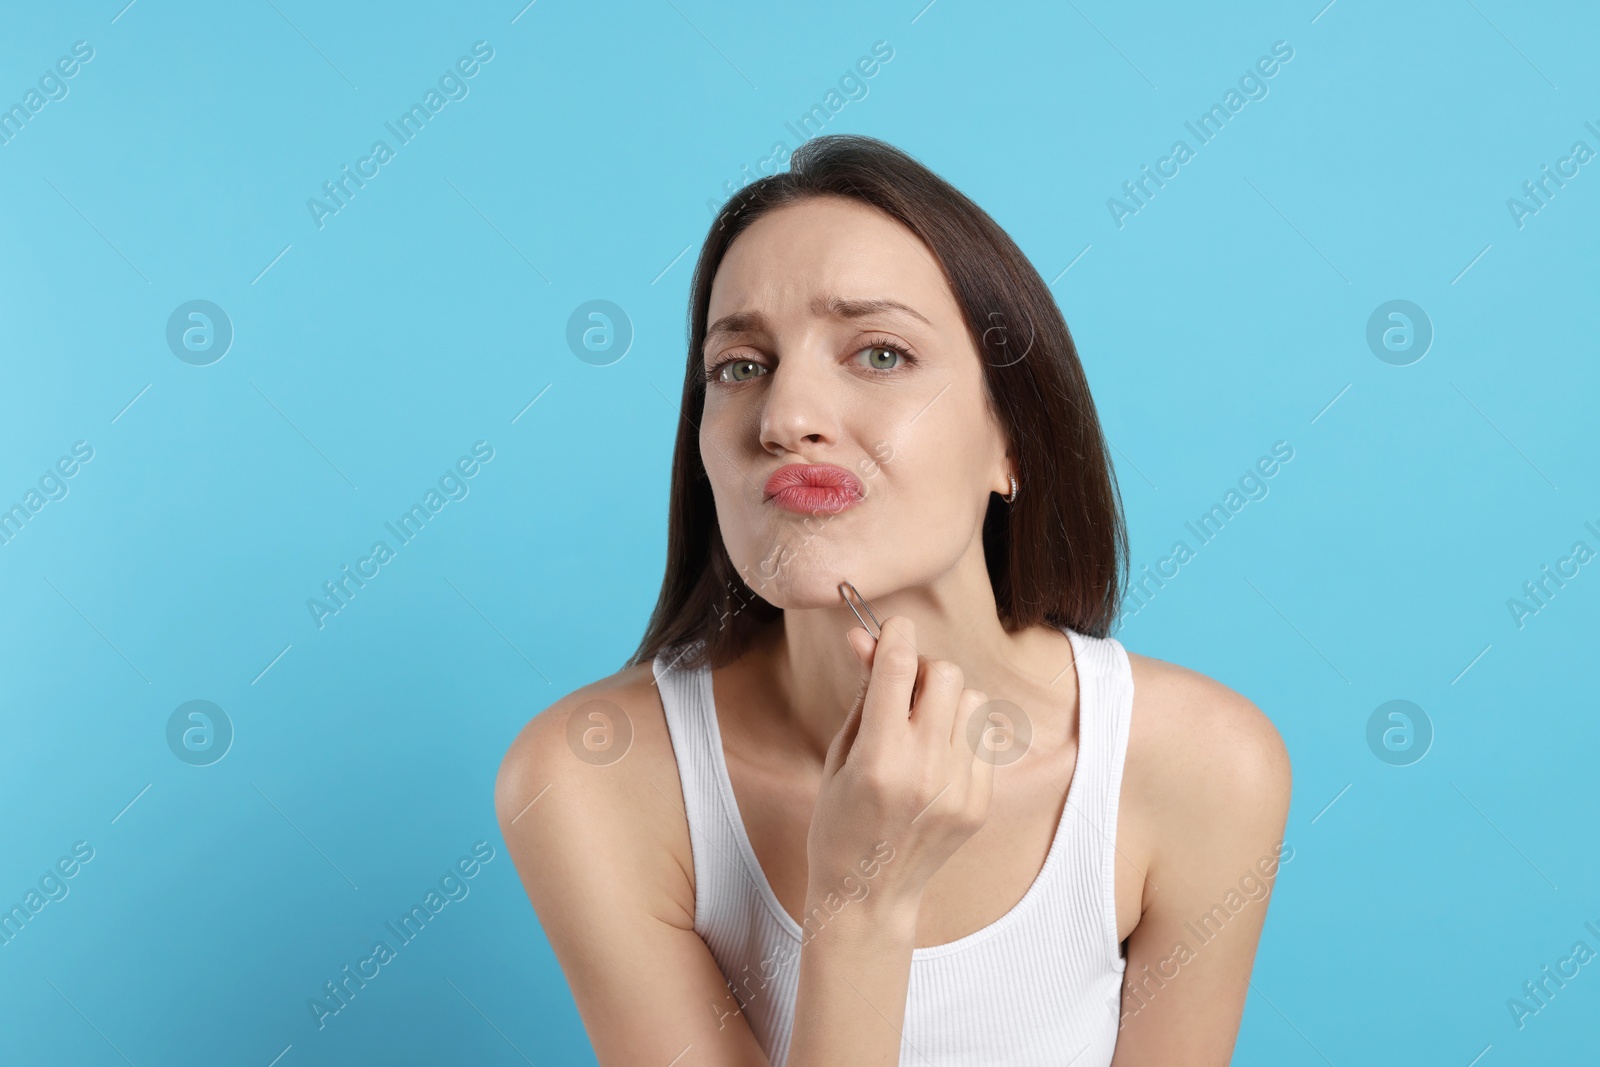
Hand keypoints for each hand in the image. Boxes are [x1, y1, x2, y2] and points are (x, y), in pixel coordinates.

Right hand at [804, 615, 995, 925]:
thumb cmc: (839, 824)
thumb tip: (867, 639)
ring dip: (947, 701)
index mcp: (879, 759)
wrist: (868, 896)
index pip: (900, 666)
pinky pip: (983, 738)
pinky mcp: (980, 803)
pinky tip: (936, 757)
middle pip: (946, 674)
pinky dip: (961, 733)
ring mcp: (959, 789)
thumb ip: (862, 696)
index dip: (895, 636)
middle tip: (902, 692)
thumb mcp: (838, 756)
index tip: (891, 631)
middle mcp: (925, 770)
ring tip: (920, 729)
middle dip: (923, 670)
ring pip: (972, 701)